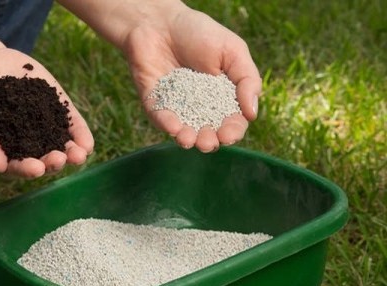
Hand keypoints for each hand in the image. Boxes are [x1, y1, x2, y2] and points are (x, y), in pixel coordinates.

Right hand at [0, 48, 93, 177]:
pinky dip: (80, 135)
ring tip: (79, 155)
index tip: (36, 169)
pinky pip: (73, 125)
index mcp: (8, 153)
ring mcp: (46, 128)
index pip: (19, 166)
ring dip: (72, 154)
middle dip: (53, 161)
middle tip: (59, 159)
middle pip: (45, 159)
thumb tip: (0, 167)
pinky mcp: (59, 109)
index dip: (28, 169)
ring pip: (63, 146)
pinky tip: (87, 143)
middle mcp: (30, 145)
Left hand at [122, 5, 261, 151]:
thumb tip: (252, 114)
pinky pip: (160, 118)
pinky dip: (166, 124)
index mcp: (223, 98)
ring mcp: (176, 107)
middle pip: (208, 133)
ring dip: (188, 139)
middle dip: (209, 141)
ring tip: (190, 140)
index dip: (232, 131)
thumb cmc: (200, 33)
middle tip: (209, 142)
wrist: (161, 21)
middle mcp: (200, 108)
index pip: (232, 122)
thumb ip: (247, 80)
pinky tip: (173, 128)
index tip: (229, 134)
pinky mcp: (154, 103)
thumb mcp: (233, 51)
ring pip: (183, 132)